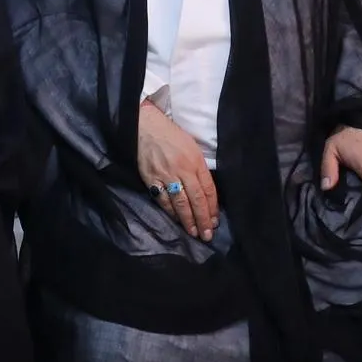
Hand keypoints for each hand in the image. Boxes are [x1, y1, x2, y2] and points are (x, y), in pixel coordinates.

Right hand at [136, 100, 218, 241]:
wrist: (146, 127)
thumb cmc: (171, 135)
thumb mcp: (192, 148)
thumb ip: (198, 168)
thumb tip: (204, 191)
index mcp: (196, 161)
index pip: (208, 189)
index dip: (212, 207)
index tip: (215, 221)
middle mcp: (183, 170)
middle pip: (196, 199)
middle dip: (203, 219)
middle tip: (207, 235)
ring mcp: (166, 176)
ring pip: (180, 203)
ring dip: (188, 220)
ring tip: (194, 233)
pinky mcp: (151, 179)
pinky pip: (163, 200)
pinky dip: (170, 212)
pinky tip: (176, 220)